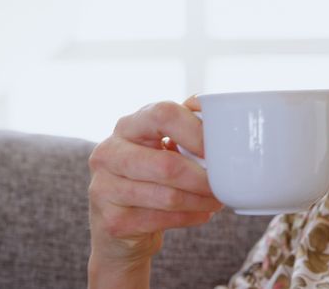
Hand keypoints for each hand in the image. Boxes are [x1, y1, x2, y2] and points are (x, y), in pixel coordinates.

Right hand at [87, 96, 222, 287]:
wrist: (118, 220)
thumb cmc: (149, 174)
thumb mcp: (161, 144)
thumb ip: (183, 124)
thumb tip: (209, 107)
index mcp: (128, 126)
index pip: (162, 114)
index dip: (195, 131)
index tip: (218, 148)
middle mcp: (109, 153)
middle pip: (167, 165)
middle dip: (203, 178)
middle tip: (224, 183)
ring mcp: (105, 188)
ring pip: (168, 197)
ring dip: (200, 200)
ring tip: (217, 199)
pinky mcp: (113, 220)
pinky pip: (162, 220)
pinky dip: (189, 217)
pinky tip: (201, 213)